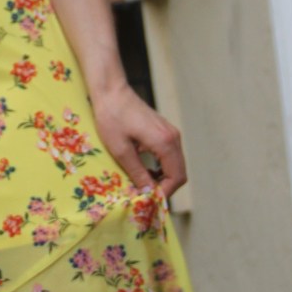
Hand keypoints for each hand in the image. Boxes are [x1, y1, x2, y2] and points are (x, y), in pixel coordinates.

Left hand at [89, 79, 186, 199]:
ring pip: (176, 164)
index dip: (165, 193)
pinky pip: (170, 155)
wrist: (111, 91)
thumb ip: (137, 173)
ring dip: (163, 178)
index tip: (149, 201)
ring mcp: (171, 132)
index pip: (176, 177)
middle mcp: (173, 137)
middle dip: (165, 188)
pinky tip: (145, 170)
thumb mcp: (121, 150)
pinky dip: (162, 167)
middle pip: (179, 172)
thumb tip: (148, 194)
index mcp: (165, 142)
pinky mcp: (165, 131)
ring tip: (143, 185)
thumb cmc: (112, 117)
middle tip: (146, 196)